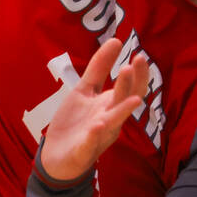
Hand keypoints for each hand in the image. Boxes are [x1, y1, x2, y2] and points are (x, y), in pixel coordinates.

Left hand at [40, 38, 150, 181]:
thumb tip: (116, 39)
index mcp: (111, 105)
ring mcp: (98, 137)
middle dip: (131, 85)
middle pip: (126, 101)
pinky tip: (97, 125)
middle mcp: (110, 120)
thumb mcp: (85, 90)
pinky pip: (90, 144)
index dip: (138, 74)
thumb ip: (99, 67)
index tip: (140, 55)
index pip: (131, 88)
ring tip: (130, 97)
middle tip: (135, 64)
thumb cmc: (76, 122)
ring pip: (113, 123)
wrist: (55, 157)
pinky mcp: (82, 151)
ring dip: (122, 110)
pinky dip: (94, 135)